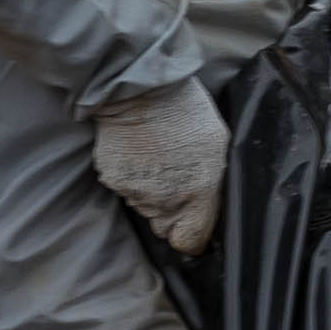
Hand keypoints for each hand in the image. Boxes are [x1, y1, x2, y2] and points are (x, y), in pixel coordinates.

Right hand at [90, 81, 231, 258]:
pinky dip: (131, 177)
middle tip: (177, 179)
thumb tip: (208, 205)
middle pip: (165, 225)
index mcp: (197, 194)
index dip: (193, 236)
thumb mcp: (218, 145)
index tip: (194, 225)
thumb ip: (213, 183)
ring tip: (158, 158)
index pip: (189, 241)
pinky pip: (125, 188)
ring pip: (145, 207)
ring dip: (152, 192)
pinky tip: (139, 152)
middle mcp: (164, 199)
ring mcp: (134, 190)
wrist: (141, 87)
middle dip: (172, 211)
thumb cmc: (187, 111)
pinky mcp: (112, 177)